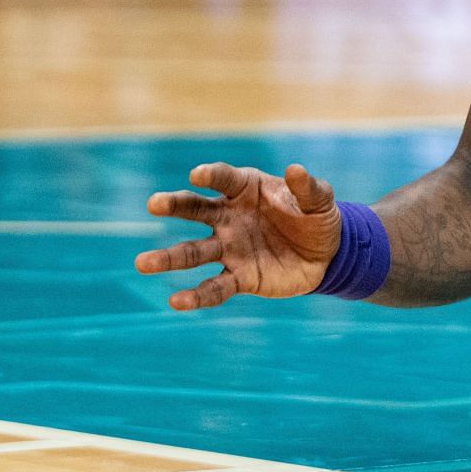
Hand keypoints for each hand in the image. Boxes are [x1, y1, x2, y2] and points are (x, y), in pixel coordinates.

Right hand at [136, 163, 342, 310]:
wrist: (328, 255)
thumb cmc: (317, 219)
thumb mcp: (320, 201)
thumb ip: (308, 188)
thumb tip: (295, 170)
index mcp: (245, 190)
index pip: (223, 180)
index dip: (211, 175)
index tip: (197, 175)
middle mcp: (229, 218)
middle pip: (195, 210)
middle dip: (174, 205)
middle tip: (153, 203)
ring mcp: (230, 248)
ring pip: (194, 252)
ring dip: (168, 258)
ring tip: (142, 263)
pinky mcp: (239, 277)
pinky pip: (214, 287)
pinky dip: (196, 296)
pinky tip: (176, 301)